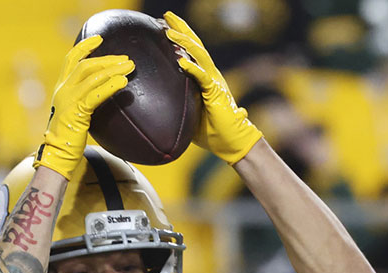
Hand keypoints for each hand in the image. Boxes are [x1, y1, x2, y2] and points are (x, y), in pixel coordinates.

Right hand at [34, 35, 133, 177]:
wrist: (57, 155)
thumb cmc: (67, 138)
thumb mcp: (73, 113)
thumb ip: (84, 100)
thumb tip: (103, 93)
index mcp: (60, 89)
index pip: (71, 59)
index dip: (85, 47)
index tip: (100, 38)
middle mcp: (62, 91)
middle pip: (85, 65)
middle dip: (107, 59)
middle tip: (126, 59)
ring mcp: (68, 101)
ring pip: (92, 76)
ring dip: (113, 69)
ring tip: (130, 67)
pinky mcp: (76, 112)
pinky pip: (95, 95)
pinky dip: (110, 86)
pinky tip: (123, 82)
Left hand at [163, 11, 262, 164]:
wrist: (232, 141)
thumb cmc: (211, 131)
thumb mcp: (188, 113)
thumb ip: (177, 103)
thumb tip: (155, 106)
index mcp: (204, 77)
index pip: (191, 51)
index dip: (179, 36)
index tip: (163, 25)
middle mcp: (210, 74)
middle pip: (195, 45)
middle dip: (181, 28)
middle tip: (165, 16)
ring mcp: (214, 81)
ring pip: (199, 55)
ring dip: (184, 42)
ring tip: (169, 32)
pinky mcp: (216, 93)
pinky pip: (202, 78)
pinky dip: (192, 68)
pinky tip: (180, 60)